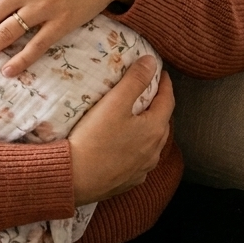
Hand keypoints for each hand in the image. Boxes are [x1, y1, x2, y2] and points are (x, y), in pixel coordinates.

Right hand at [69, 57, 173, 205]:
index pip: (168, 101)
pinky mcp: (129, 180)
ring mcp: (143, 168)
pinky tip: (128, 146)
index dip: (165, 84)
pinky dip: (139, 147)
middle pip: (162, 122)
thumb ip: (134, 80)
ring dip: (150, 128)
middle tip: (149, 92)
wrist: (76, 178)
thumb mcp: (115, 103)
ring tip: (139, 117)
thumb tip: (152, 61)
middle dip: (159, 105)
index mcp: (154, 129)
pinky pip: (141, 160)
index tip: (161, 72)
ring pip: (153, 143)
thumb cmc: (95, 138)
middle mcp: (154, 151)